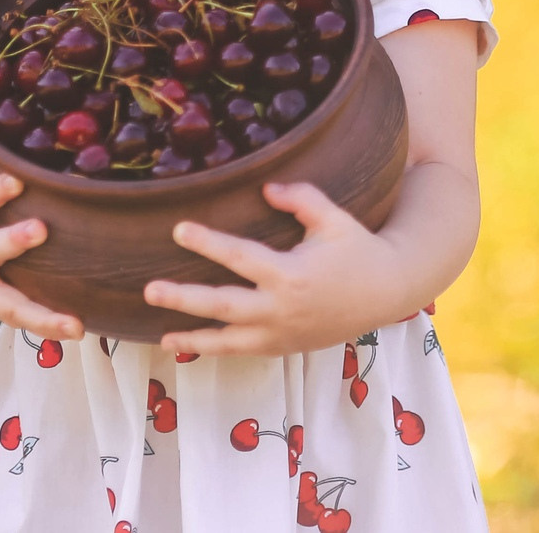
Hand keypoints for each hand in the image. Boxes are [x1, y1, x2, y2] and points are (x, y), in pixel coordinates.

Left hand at [143, 181, 404, 355]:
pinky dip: (213, 350)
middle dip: (185, 298)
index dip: (208, 242)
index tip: (179, 228)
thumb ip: (301, 199)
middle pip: (224, 305)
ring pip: (229, 340)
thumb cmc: (359, 250)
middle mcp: (282, 309)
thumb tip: (265, 187)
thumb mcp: (334, 218)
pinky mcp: (284, 347)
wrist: (387, 292)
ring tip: (160, 335)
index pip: (241, 257)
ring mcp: (281, 333)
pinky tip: (186, 345)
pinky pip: (242, 352)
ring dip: (193, 336)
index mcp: (292, 274)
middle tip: (150, 289)